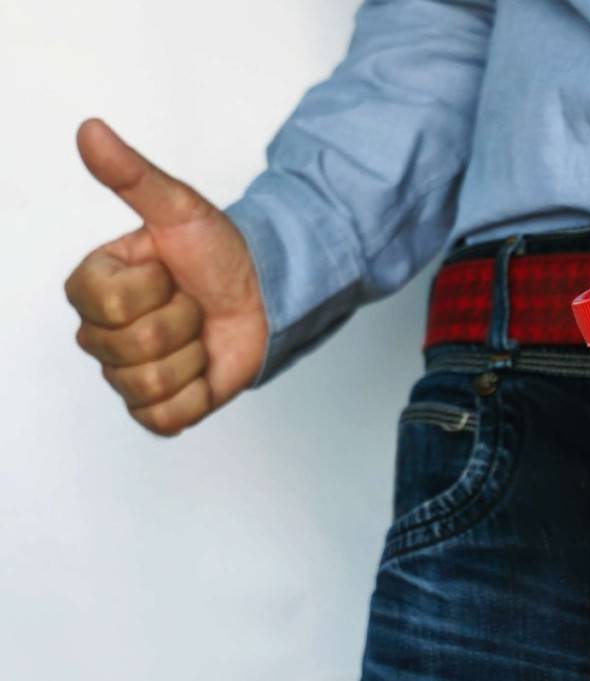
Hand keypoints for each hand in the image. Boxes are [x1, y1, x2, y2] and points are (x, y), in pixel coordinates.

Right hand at [65, 119, 266, 435]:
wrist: (266, 294)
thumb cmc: (221, 252)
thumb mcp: (180, 209)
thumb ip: (132, 175)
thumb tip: (90, 130)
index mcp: (95, 287)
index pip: (102, 302)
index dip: (151, 289)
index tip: (170, 272)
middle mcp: (102, 334)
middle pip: (127, 346)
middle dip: (180, 321)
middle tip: (194, 304)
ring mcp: (128, 374)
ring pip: (148, 382)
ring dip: (193, 355)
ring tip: (201, 332)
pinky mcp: (158, 408)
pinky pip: (164, 418)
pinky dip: (196, 393)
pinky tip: (204, 367)